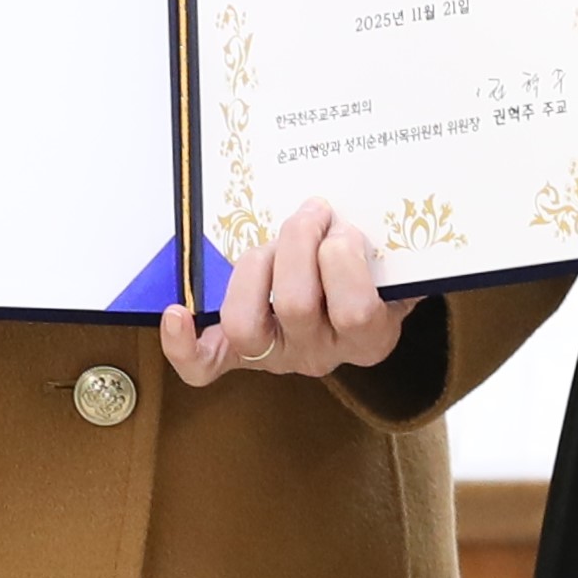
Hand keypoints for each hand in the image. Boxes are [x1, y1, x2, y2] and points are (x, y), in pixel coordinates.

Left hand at [164, 197, 409, 386]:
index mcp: (368, 338)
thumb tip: (377, 211)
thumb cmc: (375, 273)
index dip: (344, 262)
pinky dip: (183, 345)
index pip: (355, 312)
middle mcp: (319, 356)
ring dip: (255, 266)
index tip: (347, 231)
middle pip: (296, 304)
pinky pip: (203, 366)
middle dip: (299, 241)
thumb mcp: (399, 264)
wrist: (358, 303)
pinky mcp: (236, 355)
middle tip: (313, 212)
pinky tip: (178, 312)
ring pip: (246, 321)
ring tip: (272, 241)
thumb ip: (393, 247)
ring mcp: (274, 358)